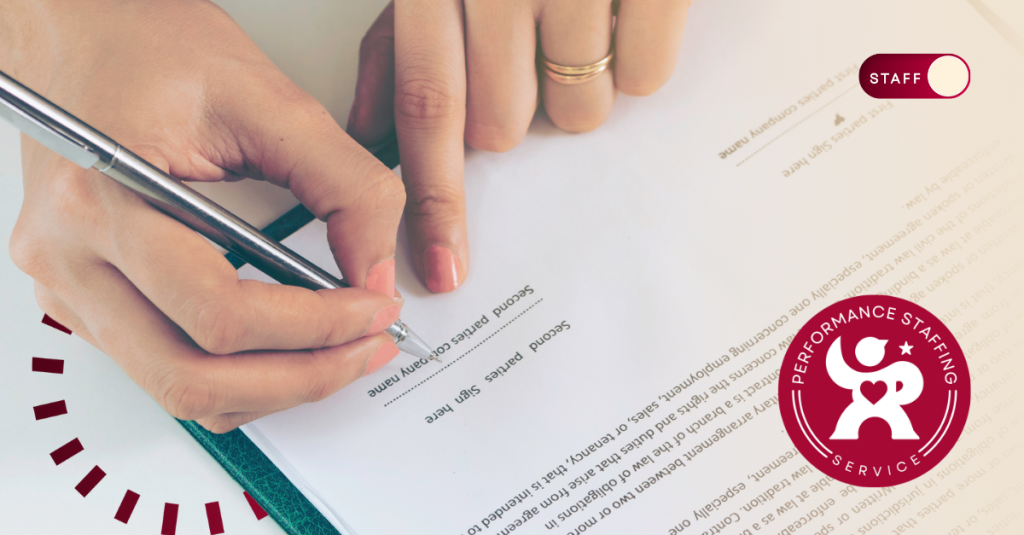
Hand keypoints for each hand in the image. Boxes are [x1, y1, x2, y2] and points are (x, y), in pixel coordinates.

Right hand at [3, 0, 406, 431]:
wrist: (78, 30)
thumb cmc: (150, 44)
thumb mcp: (267, 98)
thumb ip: (344, 185)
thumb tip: (376, 272)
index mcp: (103, 199)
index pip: (218, 312)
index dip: (314, 328)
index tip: (375, 310)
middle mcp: (68, 256)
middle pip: (192, 378)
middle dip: (301, 378)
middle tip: (368, 348)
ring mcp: (67, 286)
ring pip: (178, 391)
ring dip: (272, 388)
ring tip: (339, 353)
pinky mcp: (85, 297)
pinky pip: (165, 369)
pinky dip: (237, 375)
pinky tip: (289, 347)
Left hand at [347, 0, 690, 292]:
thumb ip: (395, 43)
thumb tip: (367, 131)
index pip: (425, 104)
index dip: (433, 196)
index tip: (442, 266)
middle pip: (504, 124)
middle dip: (516, 118)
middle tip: (530, 63)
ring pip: (578, 111)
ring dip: (579, 88)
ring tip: (581, 23)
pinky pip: (645, 76)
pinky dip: (638, 59)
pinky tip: (623, 12)